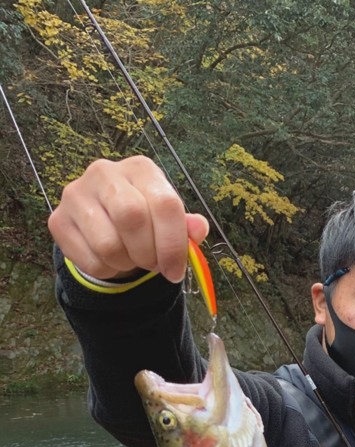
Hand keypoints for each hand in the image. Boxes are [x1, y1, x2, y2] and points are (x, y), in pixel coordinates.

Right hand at [48, 156, 208, 282]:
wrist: (104, 222)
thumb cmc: (145, 219)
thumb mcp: (169, 219)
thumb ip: (187, 226)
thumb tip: (198, 228)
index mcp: (140, 169)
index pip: (164, 204)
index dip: (174, 245)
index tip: (175, 270)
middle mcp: (105, 172)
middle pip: (132, 217)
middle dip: (148, 253)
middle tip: (152, 264)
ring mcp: (76, 194)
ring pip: (108, 244)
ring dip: (126, 263)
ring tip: (131, 258)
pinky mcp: (58, 220)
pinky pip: (90, 260)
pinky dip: (107, 270)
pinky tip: (111, 260)